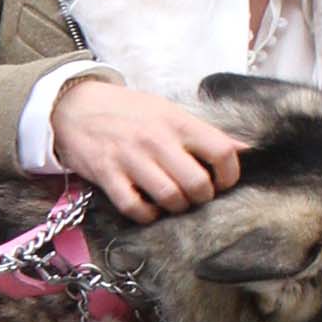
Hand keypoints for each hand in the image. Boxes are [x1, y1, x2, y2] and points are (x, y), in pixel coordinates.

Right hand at [52, 79, 245, 221]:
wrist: (76, 107)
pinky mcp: (108, 175)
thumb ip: (204, 133)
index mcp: (178, 122)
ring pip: (170, 198)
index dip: (229, 175)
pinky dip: (146, 215)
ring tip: (172, 202)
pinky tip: (147, 207)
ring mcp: (131, 159)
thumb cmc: (128, 111)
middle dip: (201, 198)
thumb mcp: (169, 112)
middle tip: (194, 196)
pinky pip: (135, 208)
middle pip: (198, 183)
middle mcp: (157, 140)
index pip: (222, 152)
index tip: (222, 182)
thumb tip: (246, 148)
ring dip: (176, 208)